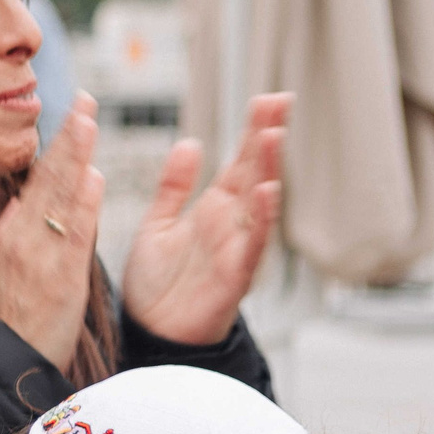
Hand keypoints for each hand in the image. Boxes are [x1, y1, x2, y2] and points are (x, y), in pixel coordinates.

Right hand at [0, 93, 104, 370]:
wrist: (5, 359)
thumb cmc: (15, 316)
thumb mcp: (13, 264)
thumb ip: (37, 226)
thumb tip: (55, 190)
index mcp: (9, 232)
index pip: (39, 181)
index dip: (57, 146)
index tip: (73, 114)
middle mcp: (20, 237)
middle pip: (48, 179)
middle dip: (67, 138)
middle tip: (84, 100)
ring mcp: (38, 255)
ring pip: (59, 198)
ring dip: (73, 158)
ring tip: (87, 122)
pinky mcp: (58, 278)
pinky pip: (72, 236)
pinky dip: (82, 206)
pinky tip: (91, 178)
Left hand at [121, 92, 287, 344]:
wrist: (152, 336)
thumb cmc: (158, 285)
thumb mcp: (159, 224)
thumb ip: (174, 187)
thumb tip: (189, 142)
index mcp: (213, 210)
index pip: (238, 162)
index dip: (252, 131)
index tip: (267, 97)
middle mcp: (231, 225)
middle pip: (254, 173)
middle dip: (267, 138)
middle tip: (281, 100)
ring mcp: (236, 250)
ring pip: (259, 204)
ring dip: (268, 169)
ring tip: (273, 135)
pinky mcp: (233, 277)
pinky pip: (251, 245)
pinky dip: (260, 219)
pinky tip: (266, 191)